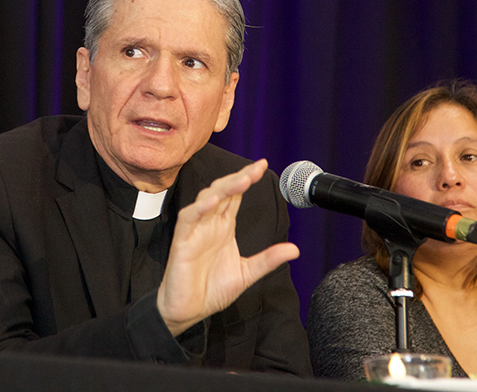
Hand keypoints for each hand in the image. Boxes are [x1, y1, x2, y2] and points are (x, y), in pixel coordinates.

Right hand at [156, 159, 299, 336]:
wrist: (188, 311)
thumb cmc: (212, 290)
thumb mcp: (247, 273)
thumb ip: (268, 260)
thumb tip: (294, 249)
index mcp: (224, 227)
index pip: (236, 196)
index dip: (247, 179)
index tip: (262, 165)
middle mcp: (210, 224)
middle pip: (223, 191)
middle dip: (238, 178)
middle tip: (255, 169)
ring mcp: (196, 230)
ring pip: (207, 199)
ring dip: (223, 188)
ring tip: (241, 181)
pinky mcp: (182, 242)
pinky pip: (188, 218)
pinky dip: (199, 208)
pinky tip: (213, 202)